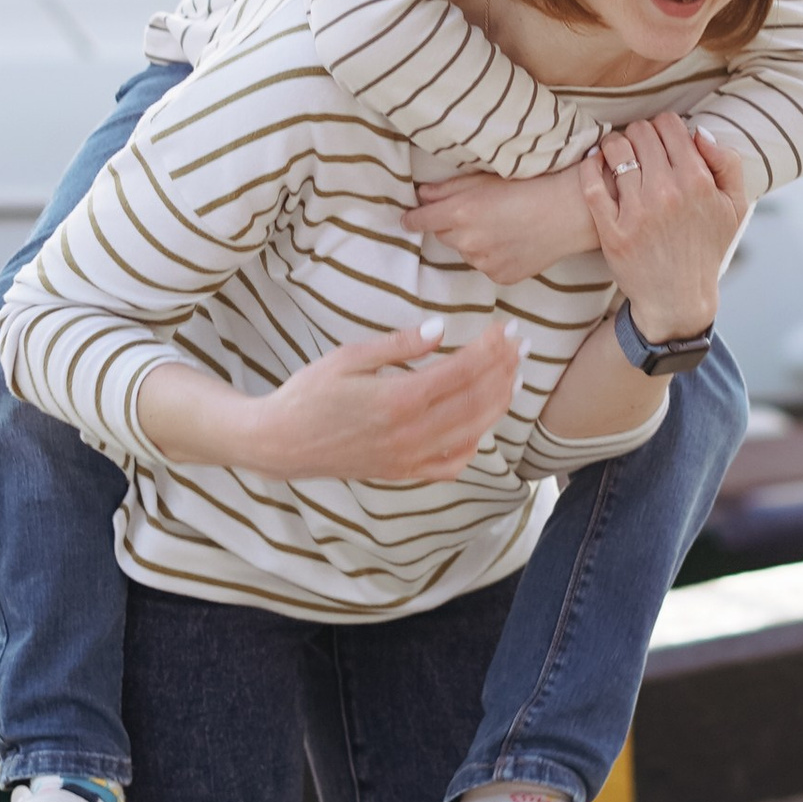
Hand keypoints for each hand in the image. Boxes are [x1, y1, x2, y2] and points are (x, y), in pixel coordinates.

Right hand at [137, 315, 523, 485]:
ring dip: (499, 402)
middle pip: (476, 400)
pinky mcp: (401, 472)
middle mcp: (409, 432)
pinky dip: (473, 444)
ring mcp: (408, 457)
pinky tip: (481, 425)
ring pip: (471, 431)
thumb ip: (398, 345)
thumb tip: (440, 330)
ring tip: (514, 377)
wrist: (280, 443)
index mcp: (398, 398)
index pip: (461, 371)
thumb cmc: (308, 394)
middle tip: (522, 346)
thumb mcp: (348, 357)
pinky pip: (450, 464)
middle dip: (505, 370)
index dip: (490, 349)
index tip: (506, 329)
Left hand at [410, 161, 596, 289]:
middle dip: (451, 226)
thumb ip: (449, 188)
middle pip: (442, 236)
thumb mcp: (486, 178)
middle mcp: (468, 241)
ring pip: (465, 252)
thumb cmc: (530, 186)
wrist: (569, 212)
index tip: (408, 219)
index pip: (419, 220)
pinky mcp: (500, 277)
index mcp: (460, 212)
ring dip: (472, 242)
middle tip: (476, 213)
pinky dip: (491, 256)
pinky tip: (511, 242)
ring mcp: (484, 262)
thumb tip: (422, 194)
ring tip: (500, 226)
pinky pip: (485, 266)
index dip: (412, 219)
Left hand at [576, 115, 753, 343]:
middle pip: (641, 133)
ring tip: (618, 154)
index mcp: (698, 183)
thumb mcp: (734, 207)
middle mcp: (667, 194)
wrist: (679, 298)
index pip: (670, 126)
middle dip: (640, 134)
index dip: (664, 126)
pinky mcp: (612, 232)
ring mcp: (638, 213)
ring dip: (615, 146)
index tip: (661, 139)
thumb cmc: (707, 248)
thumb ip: (727, 163)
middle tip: (639, 147)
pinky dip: (590, 165)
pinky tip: (595, 162)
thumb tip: (699, 132)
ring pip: (615, 151)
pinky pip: (592, 184)